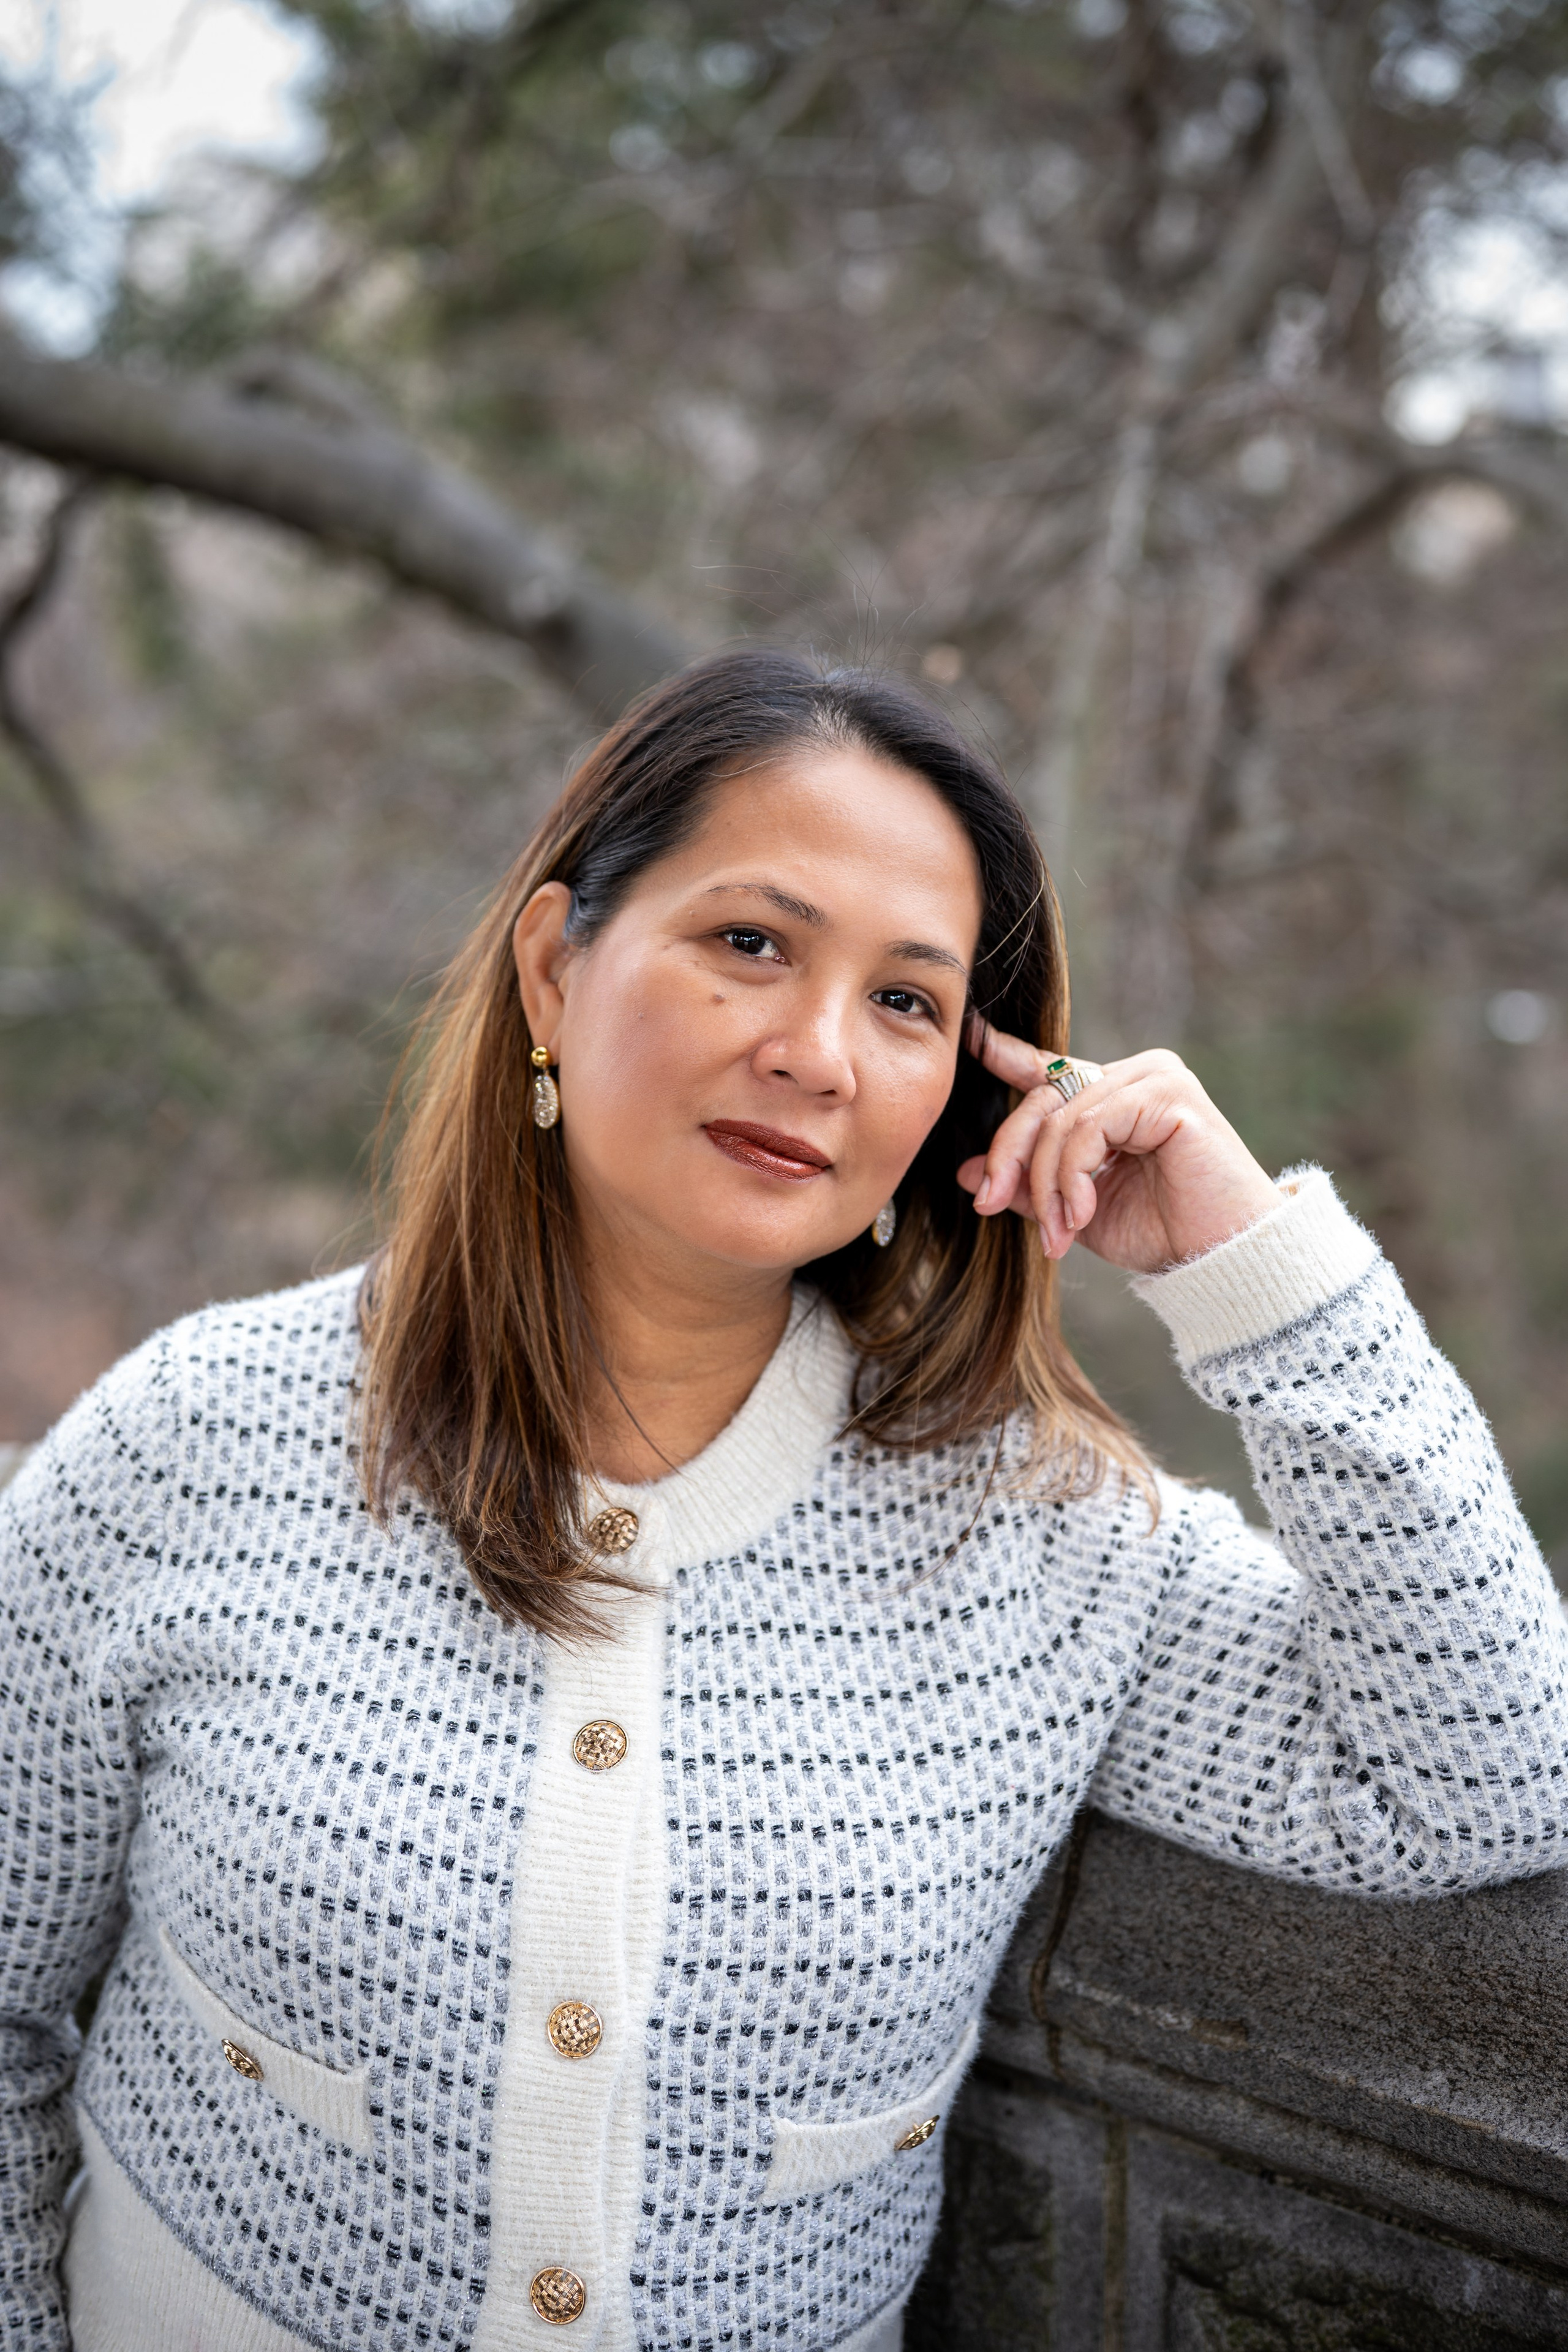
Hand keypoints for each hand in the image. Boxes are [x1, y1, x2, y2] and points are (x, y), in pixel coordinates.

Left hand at [956, 1021, 1279, 1273]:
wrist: (1222, 1259)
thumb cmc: (1163, 1233)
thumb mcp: (1077, 1211)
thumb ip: (1029, 1186)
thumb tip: (964, 1172)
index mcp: (1115, 1097)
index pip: (1050, 1071)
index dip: (1006, 1054)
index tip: (969, 1036)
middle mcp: (1135, 1075)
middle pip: (1041, 1100)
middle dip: (1008, 1157)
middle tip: (987, 1204)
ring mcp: (1154, 1078)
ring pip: (1061, 1120)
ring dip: (1047, 1183)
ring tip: (1056, 1234)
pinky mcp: (1169, 1094)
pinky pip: (1090, 1127)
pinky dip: (1073, 1174)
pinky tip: (1082, 1212)